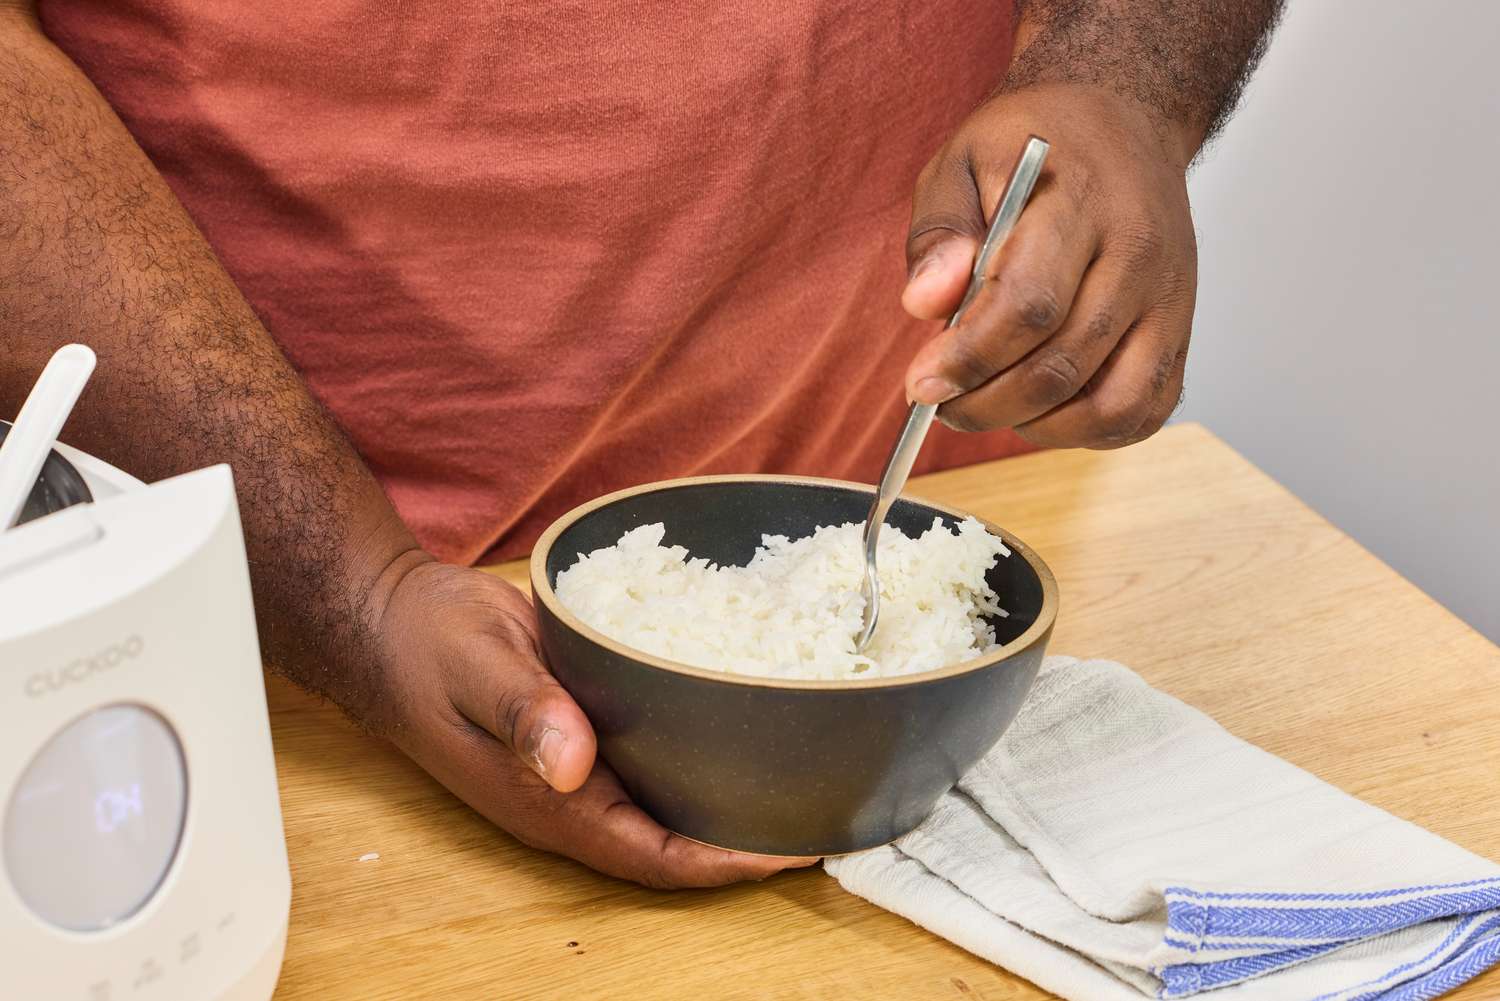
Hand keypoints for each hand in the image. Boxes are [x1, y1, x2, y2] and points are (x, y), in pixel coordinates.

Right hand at [372, 557, 815, 886]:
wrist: (394, 618)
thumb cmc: (426, 645)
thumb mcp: (475, 668)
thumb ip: (523, 712)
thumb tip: (572, 763)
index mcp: (551, 803)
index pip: (655, 857)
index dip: (728, 863)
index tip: (796, 849)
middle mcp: (573, 796)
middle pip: (676, 842)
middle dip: (750, 841)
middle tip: (828, 813)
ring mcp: (581, 766)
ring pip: (672, 800)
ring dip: (735, 798)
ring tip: (809, 775)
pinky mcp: (588, 728)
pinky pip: (656, 752)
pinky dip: (706, 747)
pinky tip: (749, 720)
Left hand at [903, 82, 1197, 448]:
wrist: (1121, 121)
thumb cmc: (1034, 149)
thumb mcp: (963, 161)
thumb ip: (940, 231)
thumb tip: (924, 304)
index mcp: (1083, 202)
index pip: (1029, 303)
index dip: (969, 358)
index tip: (921, 384)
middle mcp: (1139, 255)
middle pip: (1063, 364)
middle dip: (986, 402)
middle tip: (939, 402)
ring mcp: (1169, 300)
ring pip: (1109, 404)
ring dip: (1035, 426)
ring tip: (987, 405)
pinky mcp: (1181, 332)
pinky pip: (1141, 411)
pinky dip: (1085, 432)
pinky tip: (1040, 410)